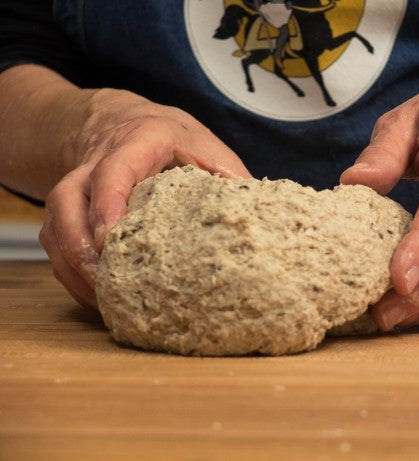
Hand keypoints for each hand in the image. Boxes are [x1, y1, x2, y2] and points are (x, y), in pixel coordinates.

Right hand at [39, 89, 250, 308]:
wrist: (134, 124)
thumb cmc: (179, 142)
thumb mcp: (209, 149)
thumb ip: (229, 179)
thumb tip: (259, 220)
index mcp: (139, 140)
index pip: (114, 170)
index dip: (108, 203)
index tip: (110, 239)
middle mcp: (98, 160)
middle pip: (69, 200)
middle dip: (79, 244)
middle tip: (104, 283)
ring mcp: (79, 185)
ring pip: (56, 223)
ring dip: (71, 265)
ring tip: (100, 301)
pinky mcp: (71, 209)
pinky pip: (56, 241)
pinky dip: (71, 272)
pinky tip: (95, 297)